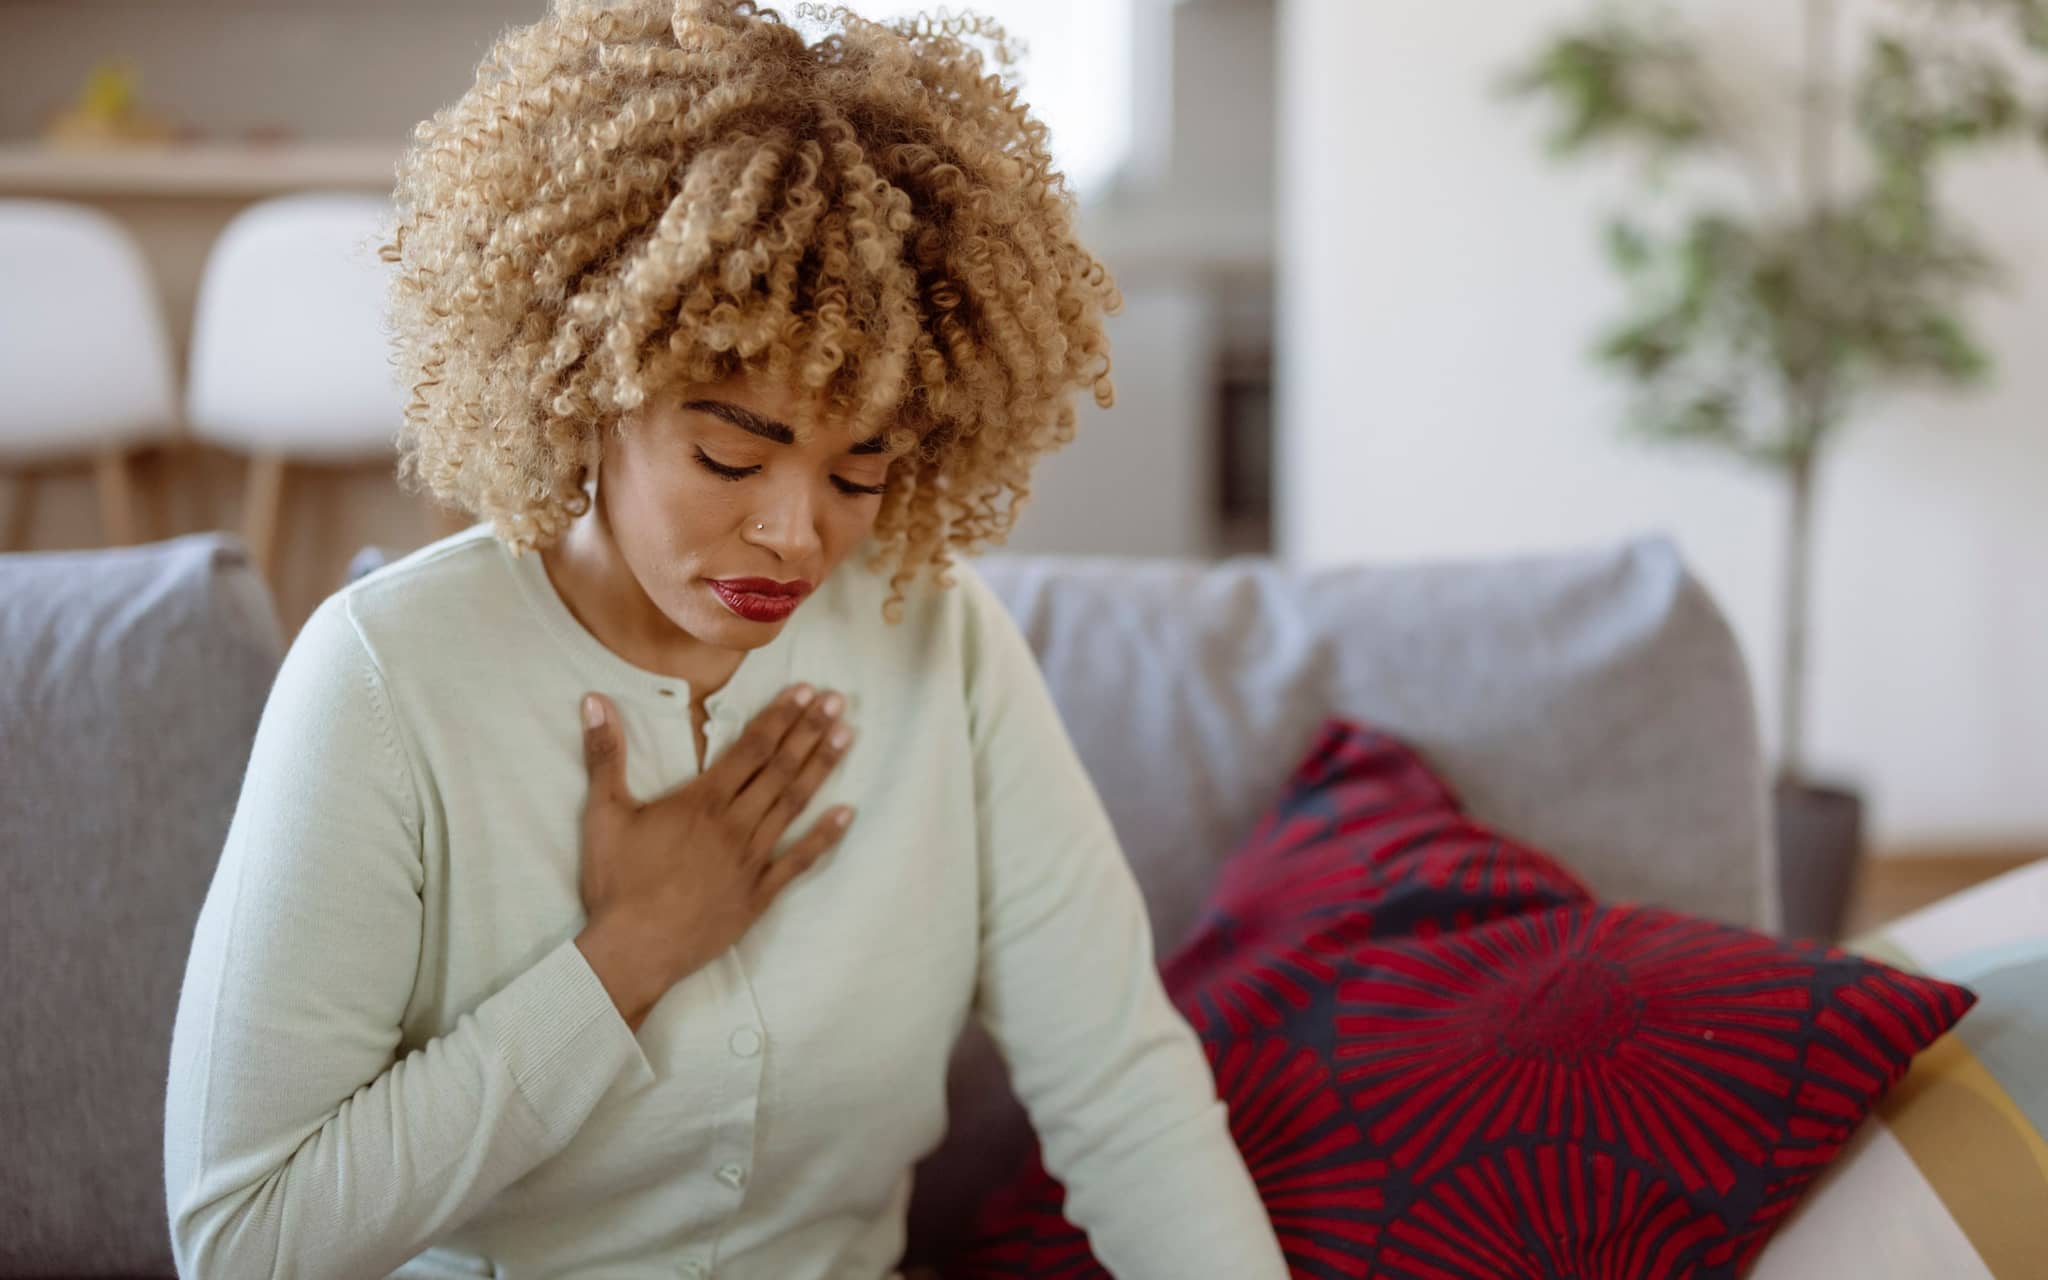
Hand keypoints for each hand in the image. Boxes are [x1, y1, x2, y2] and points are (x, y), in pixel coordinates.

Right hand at [572, 683, 856, 1029]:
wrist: (633, 950)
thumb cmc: (617, 883)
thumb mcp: (603, 814)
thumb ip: (603, 754)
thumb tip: (593, 701)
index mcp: (701, 802)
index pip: (751, 747)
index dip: (780, 716)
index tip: (806, 692)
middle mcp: (734, 824)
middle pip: (779, 769)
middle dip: (809, 731)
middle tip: (837, 701)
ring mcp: (751, 860)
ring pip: (794, 804)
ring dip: (821, 768)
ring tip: (846, 736)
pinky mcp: (758, 894)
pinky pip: (799, 861)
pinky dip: (825, 836)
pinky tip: (847, 814)